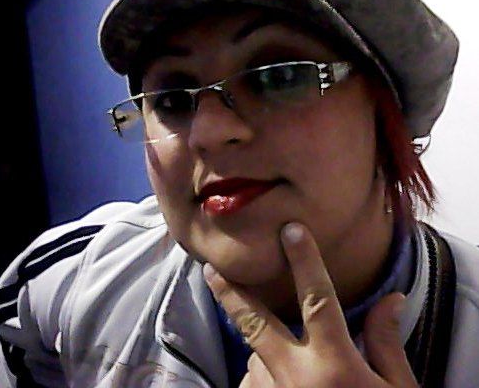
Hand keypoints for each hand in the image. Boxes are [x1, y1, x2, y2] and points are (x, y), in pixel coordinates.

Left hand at [203, 222, 417, 387]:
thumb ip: (385, 341)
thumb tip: (392, 298)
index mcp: (333, 363)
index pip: (316, 298)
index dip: (304, 260)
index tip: (290, 230)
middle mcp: (295, 376)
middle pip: (254, 323)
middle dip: (230, 293)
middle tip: (210, 269)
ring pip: (256, 357)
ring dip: (269, 352)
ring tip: (295, 368)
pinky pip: (254, 384)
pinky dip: (264, 379)